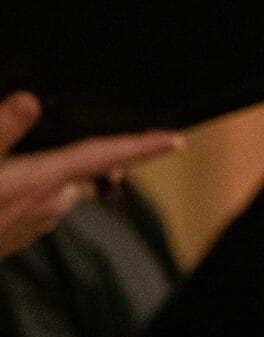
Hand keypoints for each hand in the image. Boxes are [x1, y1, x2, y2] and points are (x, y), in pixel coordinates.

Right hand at [0, 91, 178, 255]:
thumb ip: (2, 128)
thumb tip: (30, 101)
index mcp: (41, 180)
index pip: (104, 157)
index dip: (141, 147)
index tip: (174, 141)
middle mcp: (46, 204)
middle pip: (89, 176)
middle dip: (106, 161)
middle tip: (121, 144)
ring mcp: (31, 224)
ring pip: (65, 193)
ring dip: (69, 176)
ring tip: (62, 156)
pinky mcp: (14, 236)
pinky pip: (40, 208)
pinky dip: (41, 191)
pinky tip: (19, 185)